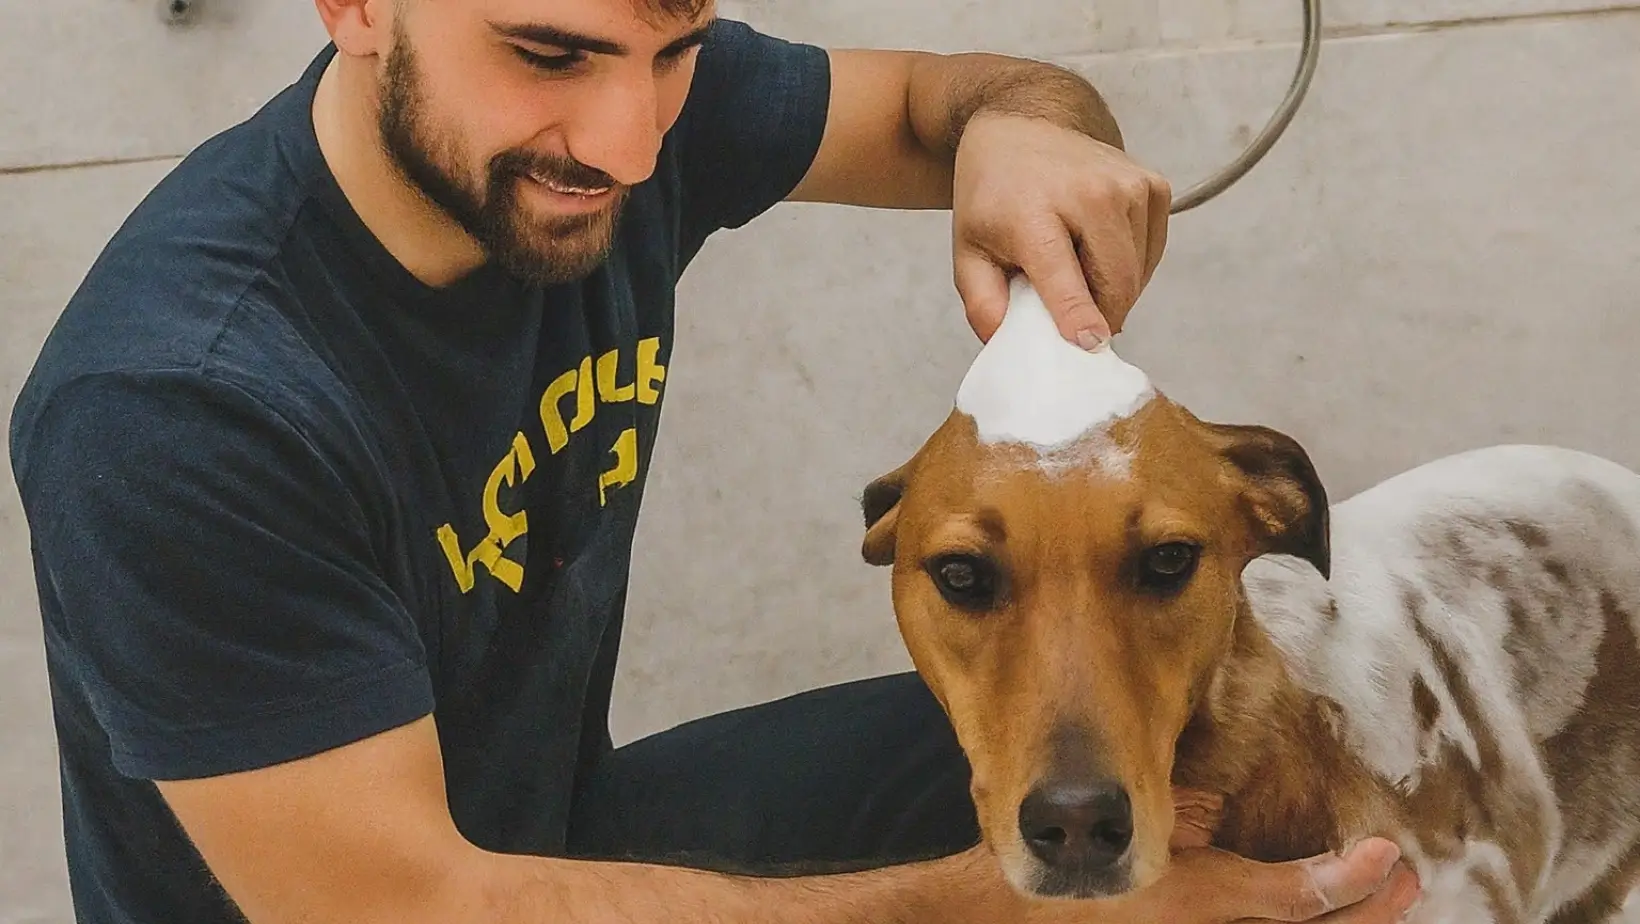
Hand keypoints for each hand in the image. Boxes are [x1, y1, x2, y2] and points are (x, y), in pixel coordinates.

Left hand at [950, 111, 1170, 347]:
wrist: (1023, 126)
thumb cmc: (996, 195)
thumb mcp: (968, 251)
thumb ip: (983, 303)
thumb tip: (1006, 343)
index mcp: (1035, 213)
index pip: (1067, 279)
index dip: (1079, 318)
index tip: (1090, 344)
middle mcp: (1089, 193)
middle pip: (1116, 284)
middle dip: (1100, 317)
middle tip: (1075, 322)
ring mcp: (1128, 186)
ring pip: (1137, 274)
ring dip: (1114, 291)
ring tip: (1078, 272)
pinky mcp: (1153, 186)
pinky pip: (1152, 253)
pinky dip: (1131, 267)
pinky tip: (1098, 251)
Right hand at [1006, 788, 1418, 923]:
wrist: (1016, 921)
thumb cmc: (1069, 873)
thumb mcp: (1133, 831)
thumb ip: (1183, 820)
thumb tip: (1219, 814)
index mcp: (1202, 904)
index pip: (1297, 899)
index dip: (1351, 881)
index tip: (1386, 854)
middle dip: (1368, 910)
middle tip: (1405, 879)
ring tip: (1382, 902)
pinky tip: (1316, 916)